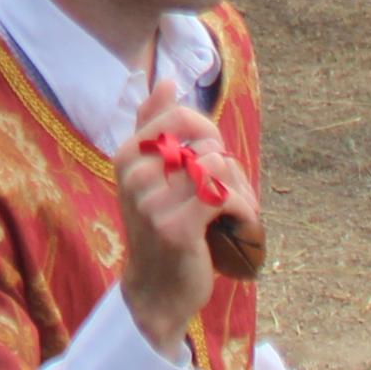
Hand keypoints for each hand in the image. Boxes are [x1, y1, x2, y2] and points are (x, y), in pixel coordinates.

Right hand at [119, 79, 254, 347]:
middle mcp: (134, 175)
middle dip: (228, 166)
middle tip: (227, 195)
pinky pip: (224, 195)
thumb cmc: (159, 226)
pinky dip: (242, 209)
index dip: (208, 132)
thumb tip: (166, 79)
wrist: (156, 290)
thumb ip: (153, 125)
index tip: (210, 160)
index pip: (180, 114)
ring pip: (220, 166)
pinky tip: (238, 225)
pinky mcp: (175, 228)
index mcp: (127, 155)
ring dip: (239, 190)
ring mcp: (152, 202)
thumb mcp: (149, 174)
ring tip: (235, 212)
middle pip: (207, 141)